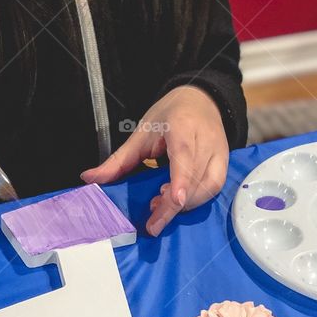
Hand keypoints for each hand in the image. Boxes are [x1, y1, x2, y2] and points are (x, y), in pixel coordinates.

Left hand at [81, 85, 229, 236]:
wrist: (201, 100)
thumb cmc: (171, 114)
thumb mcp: (141, 132)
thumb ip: (118, 160)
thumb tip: (90, 179)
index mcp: (183, 126)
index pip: (185, 156)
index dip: (181, 180)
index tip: (173, 200)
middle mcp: (206, 139)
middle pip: (195, 178)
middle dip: (174, 203)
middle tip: (152, 215)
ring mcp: (219, 151)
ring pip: (209, 186)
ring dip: (187, 204)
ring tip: (163, 205)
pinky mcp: (225, 162)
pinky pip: (215, 187)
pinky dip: (197, 199)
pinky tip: (179, 200)